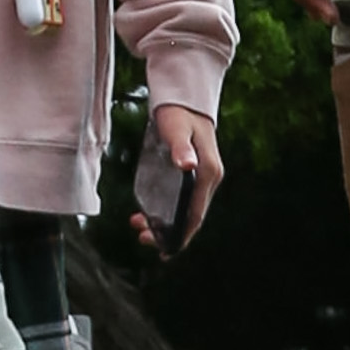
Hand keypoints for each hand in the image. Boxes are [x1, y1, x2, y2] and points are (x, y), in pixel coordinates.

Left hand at [132, 104, 222, 252]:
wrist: (184, 98)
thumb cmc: (178, 113)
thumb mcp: (175, 129)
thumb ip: (180, 148)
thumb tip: (187, 166)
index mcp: (208, 172)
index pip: (196, 213)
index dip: (182, 235)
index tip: (165, 250)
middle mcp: (209, 178)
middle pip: (191, 216)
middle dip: (169, 233)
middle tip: (143, 238)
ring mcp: (202, 177)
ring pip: (186, 210)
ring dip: (165, 223)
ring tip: (139, 227)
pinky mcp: (194, 174)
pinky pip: (182, 200)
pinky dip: (166, 211)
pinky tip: (147, 213)